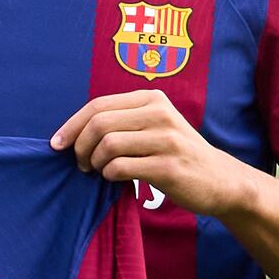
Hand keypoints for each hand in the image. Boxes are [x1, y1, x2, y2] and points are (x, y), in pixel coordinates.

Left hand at [53, 88, 257, 218]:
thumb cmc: (177, 154)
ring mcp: (167, 140)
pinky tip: (116, 178)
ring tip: (100, 171)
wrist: (221, 180)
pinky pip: (120, 168)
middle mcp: (160, 114)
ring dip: (95, 162)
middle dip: (80, 147)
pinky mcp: (169, 166)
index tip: (57, 144)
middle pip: (99, 124)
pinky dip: (109, 175)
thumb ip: (122, 121)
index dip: (71, 125)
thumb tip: (71, 133)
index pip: (98, 106)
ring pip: (108, 145)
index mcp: (152, 99)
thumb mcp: (154, 125)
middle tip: (82, 164)